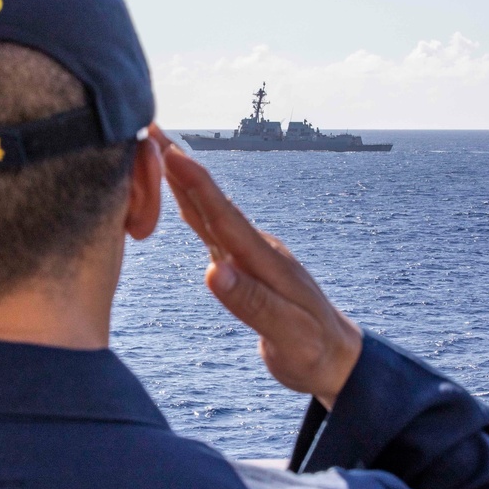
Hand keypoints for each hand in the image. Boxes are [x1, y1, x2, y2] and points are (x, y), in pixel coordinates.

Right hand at [150, 126, 361, 410]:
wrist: (337, 358)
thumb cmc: (313, 350)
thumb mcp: (287, 333)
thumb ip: (252, 303)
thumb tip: (213, 272)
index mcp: (266, 262)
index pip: (224, 217)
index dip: (196, 185)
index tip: (170, 152)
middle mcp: (257, 251)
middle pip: (213, 204)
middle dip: (182, 167)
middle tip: (151, 130)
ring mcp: (252, 257)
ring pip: (211, 213)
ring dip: (185, 182)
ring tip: (159, 153)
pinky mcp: (246, 268)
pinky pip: (213, 231)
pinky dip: (194, 209)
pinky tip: (182, 200)